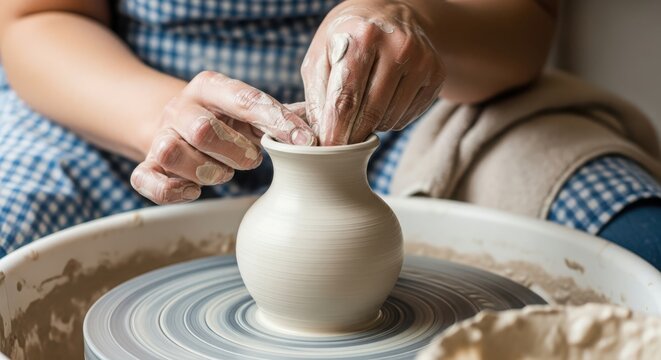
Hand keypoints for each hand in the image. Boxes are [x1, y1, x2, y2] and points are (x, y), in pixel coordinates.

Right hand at [131, 71, 315, 203]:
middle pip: (202, 129)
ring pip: (172, 152)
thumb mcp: (250, 110)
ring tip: (223, 173)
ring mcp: (159, 136)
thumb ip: (281, 115)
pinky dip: (173, 190)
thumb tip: (319, 122)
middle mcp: (180, 107)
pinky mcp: (146, 164)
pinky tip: (194, 190)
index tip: (303, 140)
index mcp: (210, 87)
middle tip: (251, 160)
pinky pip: (147, 179)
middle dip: (236, 153)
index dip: (274, 120)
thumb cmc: (225, 120)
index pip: (243, 99)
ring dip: (208, 171)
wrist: (175, 122)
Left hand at [302, 0, 444, 144]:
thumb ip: (317, 94)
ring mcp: (421, 60)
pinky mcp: (436, 74)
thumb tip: (321, 135)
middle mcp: (396, 46)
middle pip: (371, 112)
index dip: (336, 130)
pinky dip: (390, 120)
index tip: (329, 150)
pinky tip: (383, 101)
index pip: (346, 97)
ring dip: (372, 125)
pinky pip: (407, 117)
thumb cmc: (347, 38)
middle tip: (342, 141)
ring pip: (390, 118)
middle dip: (352, 134)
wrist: (390, 13)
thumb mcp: (321, 54)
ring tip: (363, 106)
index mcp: (361, 36)